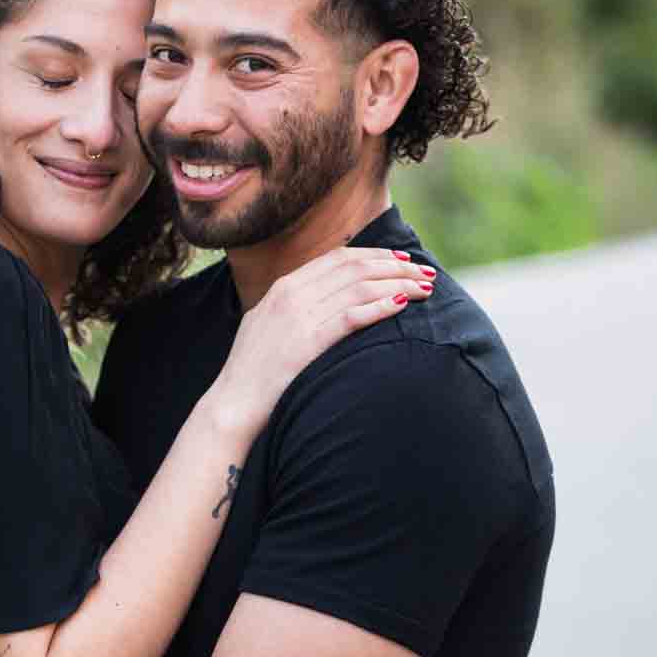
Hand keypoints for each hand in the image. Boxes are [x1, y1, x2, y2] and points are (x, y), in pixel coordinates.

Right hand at [209, 247, 434, 436]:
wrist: (232, 402)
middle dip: (395, 265)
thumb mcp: (268, 325)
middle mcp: (292, 293)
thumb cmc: (253, 371)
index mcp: (284, 286)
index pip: (339, 257)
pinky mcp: (307, 341)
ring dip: (398, 284)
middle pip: (355, 267)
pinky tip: (402, 305)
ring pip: (359, 287)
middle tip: (423, 271)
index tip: (401, 259)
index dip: (375, 255)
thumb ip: (295, 307)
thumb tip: (328, 300)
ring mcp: (298, 316)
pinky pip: (351, 316)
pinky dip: (380, 307)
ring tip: (424, 289)